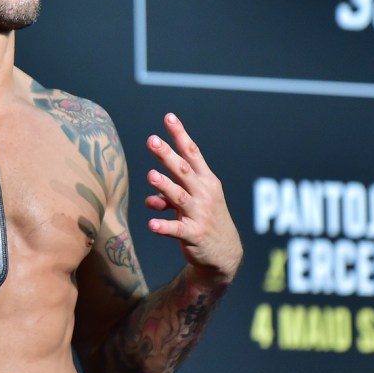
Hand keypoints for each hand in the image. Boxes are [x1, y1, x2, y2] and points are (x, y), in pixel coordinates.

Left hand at [145, 113, 242, 285]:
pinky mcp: (194, 235)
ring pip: (180, 197)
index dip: (180, 135)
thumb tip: (149, 199)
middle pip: (184, 171)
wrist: (224, 255)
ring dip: (165, 186)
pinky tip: (151, 224)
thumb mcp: (191, 203)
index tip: (168, 117)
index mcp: (206, 181)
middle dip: (168, 155)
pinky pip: (177, 229)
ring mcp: (200, 214)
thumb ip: (168, 196)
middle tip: (152, 140)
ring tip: (150, 175)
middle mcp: (204, 194)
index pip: (192, 153)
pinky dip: (164, 226)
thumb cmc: (205, 220)